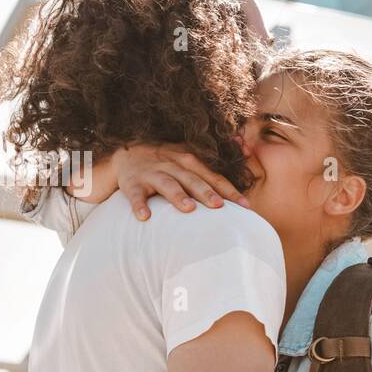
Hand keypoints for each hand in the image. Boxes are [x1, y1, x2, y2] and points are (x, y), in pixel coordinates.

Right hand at [111, 143, 250, 220]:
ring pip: (167, 184)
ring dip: (178, 196)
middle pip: (192, 180)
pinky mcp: (132, 183)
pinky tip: (144, 217)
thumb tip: (241, 193)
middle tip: (219, 206)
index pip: (214, 178)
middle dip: (206, 192)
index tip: (245, 206)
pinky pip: (135, 195)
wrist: (126, 154)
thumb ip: (210, 174)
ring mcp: (152, 174)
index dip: (229, 191)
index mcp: (189, 162)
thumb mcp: (187, 162)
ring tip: (189, 209)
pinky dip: (139, 205)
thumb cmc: (166, 164)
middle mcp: (172, 166)